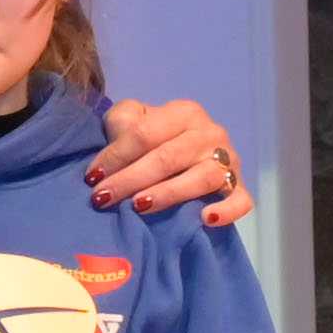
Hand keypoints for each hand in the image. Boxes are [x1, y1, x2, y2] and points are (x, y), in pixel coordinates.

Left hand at [88, 94, 246, 227]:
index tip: (92, 178)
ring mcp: (229, 160)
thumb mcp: (132, 119)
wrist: (185, 154)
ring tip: (139, 207)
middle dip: (131, 179)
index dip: (116, 156)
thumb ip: (122, 121)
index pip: (145, 134)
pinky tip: (205, 219)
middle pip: (169, 157)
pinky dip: (226, 210)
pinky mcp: (239, 186)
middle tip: (102, 199)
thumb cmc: (151, 138)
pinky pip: (240, 200)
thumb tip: (115, 143)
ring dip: (168, 194)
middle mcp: (210, 133)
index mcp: (184, 113)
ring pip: (203, 177)